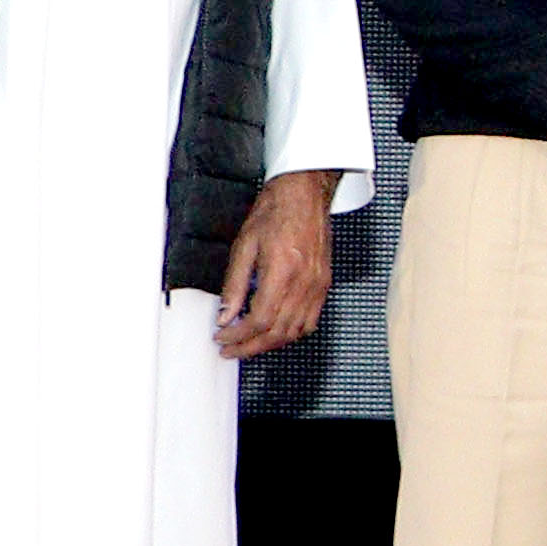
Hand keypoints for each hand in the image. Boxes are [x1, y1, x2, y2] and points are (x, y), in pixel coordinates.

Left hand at [215, 168, 338, 359]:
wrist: (305, 195)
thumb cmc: (275, 212)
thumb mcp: (244, 245)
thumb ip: (234, 284)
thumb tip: (226, 315)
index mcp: (282, 271)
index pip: (260, 319)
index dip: (239, 335)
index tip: (222, 337)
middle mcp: (304, 283)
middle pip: (278, 331)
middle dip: (250, 346)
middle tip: (231, 350)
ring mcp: (318, 286)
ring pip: (295, 331)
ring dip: (270, 343)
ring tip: (249, 344)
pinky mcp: (324, 285)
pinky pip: (311, 321)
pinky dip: (292, 333)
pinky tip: (276, 332)